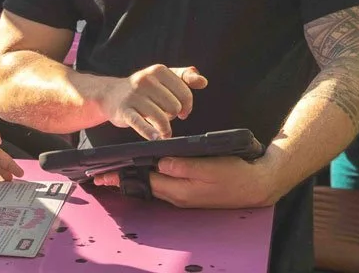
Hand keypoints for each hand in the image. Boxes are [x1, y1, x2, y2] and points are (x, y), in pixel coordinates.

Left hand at [93, 155, 280, 208]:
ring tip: (118, 168)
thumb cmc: (234, 174)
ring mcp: (184, 195)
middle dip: (124, 178)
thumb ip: (183, 166)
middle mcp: (178, 195)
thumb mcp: (209, 167)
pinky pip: (165, 183)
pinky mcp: (191, 190)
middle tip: (102, 172)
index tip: (103, 173)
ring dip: (137, 177)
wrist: (256, 185)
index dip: (123, 174)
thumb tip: (160, 162)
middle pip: (145, 184)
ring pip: (154, 184)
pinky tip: (147, 167)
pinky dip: (152, 176)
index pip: (144, 180)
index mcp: (179, 190)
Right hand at [99, 65, 207, 140]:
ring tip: (162, 130)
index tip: (183, 111)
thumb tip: (203, 82)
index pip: (185, 93)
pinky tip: (155, 137)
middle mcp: (146, 80)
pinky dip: (150, 133)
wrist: (111, 94)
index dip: (187, 106)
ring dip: (165, 129)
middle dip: (173, 115)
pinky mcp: (124, 111)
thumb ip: (185, 77)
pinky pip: (142, 125)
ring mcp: (134, 95)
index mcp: (159, 70)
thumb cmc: (143, 88)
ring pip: (161, 118)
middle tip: (165, 116)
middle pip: (174, 107)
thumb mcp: (163, 77)